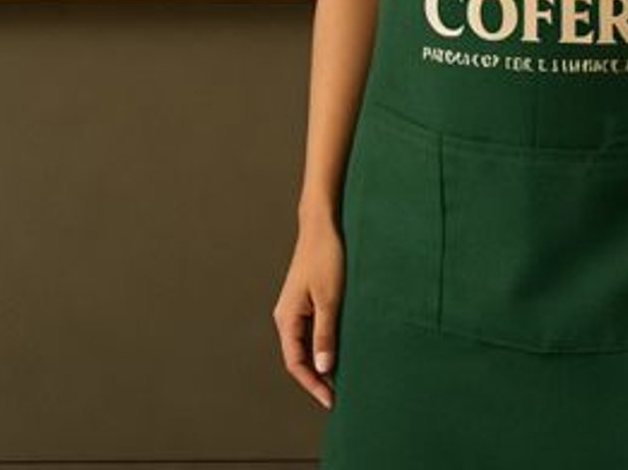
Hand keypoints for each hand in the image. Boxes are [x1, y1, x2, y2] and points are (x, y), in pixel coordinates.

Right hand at [273, 217, 344, 409]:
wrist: (322, 226)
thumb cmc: (325, 258)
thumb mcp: (329, 300)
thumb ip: (325, 335)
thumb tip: (324, 369)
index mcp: (287, 316)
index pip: (295, 362)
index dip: (312, 385)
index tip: (332, 401)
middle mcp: (286, 315)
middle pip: (297, 358)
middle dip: (316, 379)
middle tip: (339, 397)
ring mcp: (295, 309)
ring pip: (304, 346)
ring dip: (319, 364)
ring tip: (341, 380)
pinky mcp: (305, 302)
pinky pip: (310, 334)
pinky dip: (322, 348)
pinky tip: (338, 354)